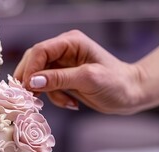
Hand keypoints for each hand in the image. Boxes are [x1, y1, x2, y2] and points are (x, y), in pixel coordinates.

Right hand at [13, 30, 150, 113]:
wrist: (132, 94)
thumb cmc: (117, 83)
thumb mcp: (88, 80)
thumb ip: (60, 79)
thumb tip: (33, 81)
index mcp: (71, 42)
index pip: (40, 51)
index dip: (30, 69)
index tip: (27, 88)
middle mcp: (64, 50)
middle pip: (34, 62)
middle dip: (32, 81)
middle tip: (32, 99)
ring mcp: (63, 64)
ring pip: (38, 76)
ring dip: (46, 92)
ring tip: (65, 102)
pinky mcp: (64, 78)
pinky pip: (48, 86)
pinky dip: (54, 97)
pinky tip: (71, 103)